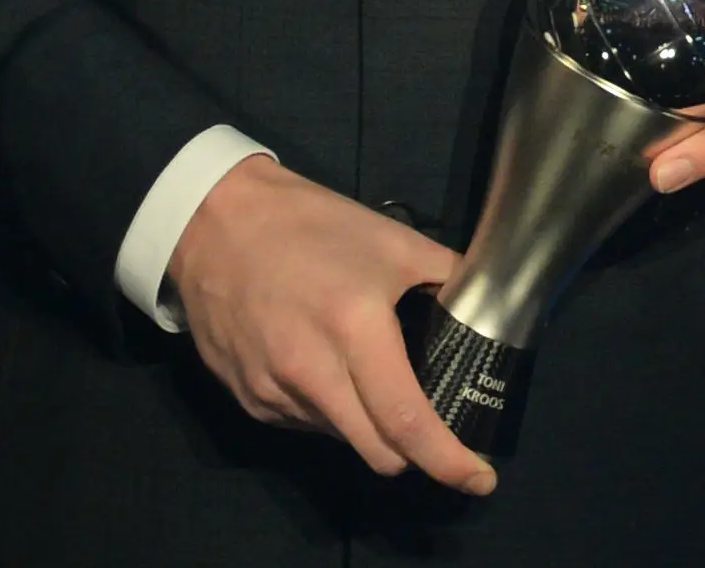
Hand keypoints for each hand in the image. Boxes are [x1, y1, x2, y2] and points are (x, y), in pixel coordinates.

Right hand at [167, 155, 494, 494]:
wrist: (217, 226)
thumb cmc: (312, 227)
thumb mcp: (394, 241)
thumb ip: (449, 276)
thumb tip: (487, 305)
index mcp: (355, 330)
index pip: (405, 421)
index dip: (447, 460)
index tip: (480, 479)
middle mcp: (311, 374)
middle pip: (377, 452)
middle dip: (416, 453)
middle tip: (439, 429)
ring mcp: (273, 392)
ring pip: (343, 440)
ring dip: (371, 427)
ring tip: (379, 379)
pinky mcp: (249, 399)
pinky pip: (307, 425)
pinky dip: (334, 412)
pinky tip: (335, 370)